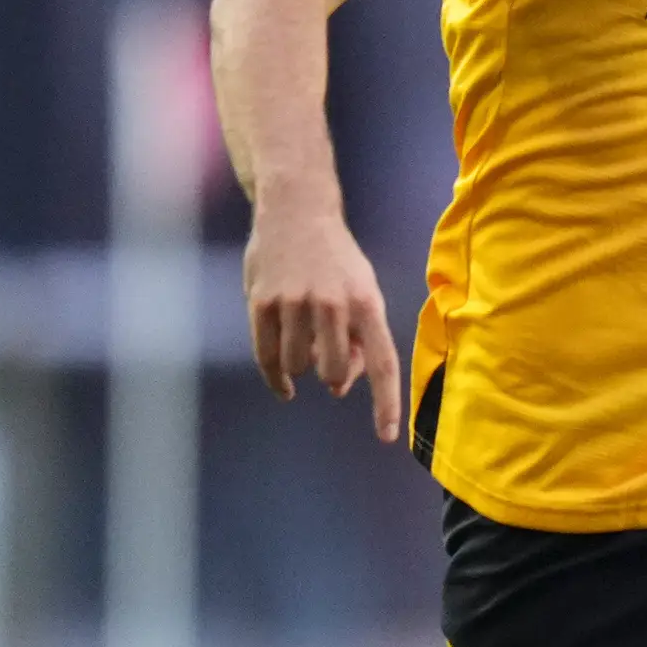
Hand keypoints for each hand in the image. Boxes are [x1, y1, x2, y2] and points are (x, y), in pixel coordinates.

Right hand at [241, 202, 402, 441]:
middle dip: (334, 375)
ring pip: (298, 368)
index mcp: (366, 301)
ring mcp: (293, 302)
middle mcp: (332, 303)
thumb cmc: (336, 260)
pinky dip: (278, 379)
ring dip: (303, 368)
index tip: (385, 436)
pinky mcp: (261, 302)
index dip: (385, 403)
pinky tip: (285, 387)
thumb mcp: (362, 290)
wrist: (295, 210)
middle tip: (330, 354)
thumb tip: (340, 386)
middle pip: (333, 373)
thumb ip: (359, 337)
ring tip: (307, 343)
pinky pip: (268, 358)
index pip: (381, 362)